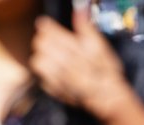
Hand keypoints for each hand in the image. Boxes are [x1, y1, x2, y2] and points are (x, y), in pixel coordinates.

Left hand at [31, 8, 130, 122]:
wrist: (106, 97)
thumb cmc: (105, 71)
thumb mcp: (100, 45)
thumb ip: (85, 26)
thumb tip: (79, 8)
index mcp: (71, 45)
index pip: (47, 28)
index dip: (47, 26)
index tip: (49, 27)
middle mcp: (61, 60)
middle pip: (39, 43)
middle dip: (45, 41)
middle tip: (53, 44)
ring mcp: (56, 76)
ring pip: (37, 60)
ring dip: (43, 57)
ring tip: (52, 58)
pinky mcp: (54, 89)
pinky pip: (41, 77)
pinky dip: (46, 74)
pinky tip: (56, 72)